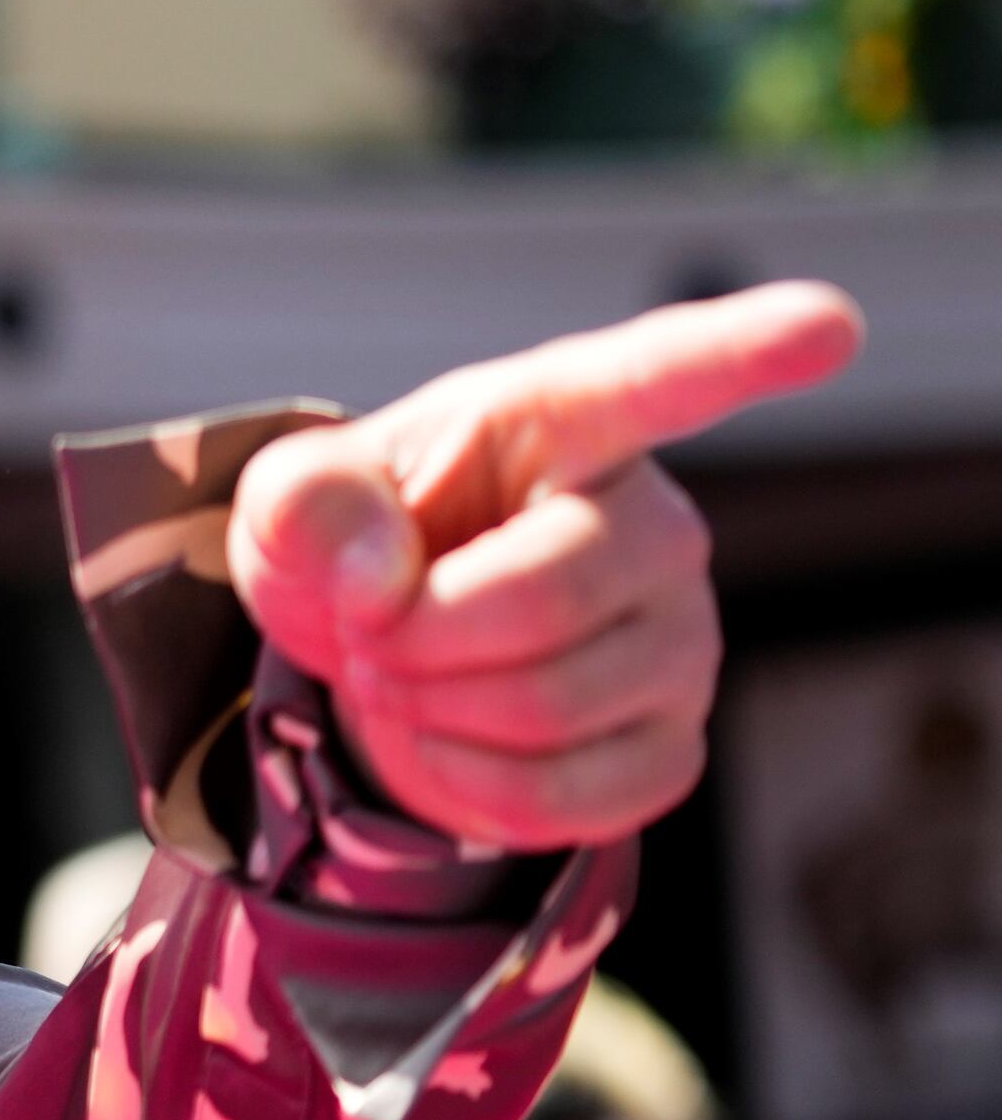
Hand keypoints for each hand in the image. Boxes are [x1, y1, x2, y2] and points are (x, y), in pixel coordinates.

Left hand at [227, 282, 865, 851]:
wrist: (372, 649)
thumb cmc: (354, 542)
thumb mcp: (291, 500)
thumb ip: (306, 504)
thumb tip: (379, 579)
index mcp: (565, 421)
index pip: (667, 377)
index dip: (750, 348)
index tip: (828, 322)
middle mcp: (653, 522)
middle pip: (544, 603)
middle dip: (413, 638)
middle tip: (368, 628)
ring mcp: (682, 637)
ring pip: (548, 707)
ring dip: (426, 711)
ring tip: (400, 671)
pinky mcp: (671, 744)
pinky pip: (570, 797)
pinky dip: (465, 786)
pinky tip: (438, 741)